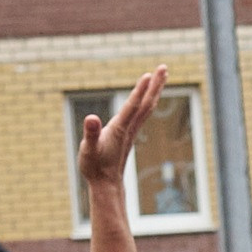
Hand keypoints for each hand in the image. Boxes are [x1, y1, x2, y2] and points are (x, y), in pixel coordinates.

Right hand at [75, 66, 168, 198]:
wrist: (107, 184)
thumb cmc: (95, 168)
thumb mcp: (88, 150)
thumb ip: (90, 134)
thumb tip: (91, 118)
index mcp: (119, 129)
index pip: (132, 106)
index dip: (140, 90)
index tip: (149, 74)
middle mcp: (129, 128)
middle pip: (146, 103)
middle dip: (156, 85)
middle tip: (164, 67)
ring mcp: (131, 131)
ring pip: (147, 107)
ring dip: (155, 90)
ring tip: (162, 75)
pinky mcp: (129, 134)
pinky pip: (143, 113)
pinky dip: (148, 100)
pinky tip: (149, 95)